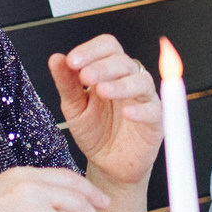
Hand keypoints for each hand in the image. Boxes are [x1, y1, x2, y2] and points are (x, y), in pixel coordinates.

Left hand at [50, 35, 162, 191]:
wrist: (107, 164)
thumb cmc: (95, 132)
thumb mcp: (74, 107)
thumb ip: (67, 83)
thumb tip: (55, 59)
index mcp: (110, 71)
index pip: (107, 47)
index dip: (91, 50)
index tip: (72, 60)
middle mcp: (129, 80)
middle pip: (123, 61)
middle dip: (103, 66)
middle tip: (84, 76)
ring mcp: (144, 99)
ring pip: (141, 81)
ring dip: (121, 84)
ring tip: (102, 91)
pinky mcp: (155, 121)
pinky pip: (153, 111)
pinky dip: (141, 110)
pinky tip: (127, 112)